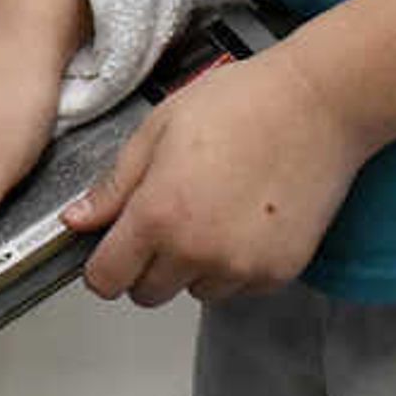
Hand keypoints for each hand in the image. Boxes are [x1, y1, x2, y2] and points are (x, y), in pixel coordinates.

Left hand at [70, 48, 371, 308]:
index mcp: (158, 214)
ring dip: (195, 265)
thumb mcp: (161, 126)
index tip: (115, 246)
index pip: (106, 280)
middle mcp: (197, 251)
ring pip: (196, 291)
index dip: (104, 263)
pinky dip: (237, 263)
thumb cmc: (242, 101)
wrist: (320, 103)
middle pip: (147, 293)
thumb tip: (76, 221)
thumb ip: (115, 183)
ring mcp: (241, 266)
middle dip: (148, 264)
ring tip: (217, 210)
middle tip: (171, 217)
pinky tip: (249, 217)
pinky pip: (239, 286)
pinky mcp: (278, 272)